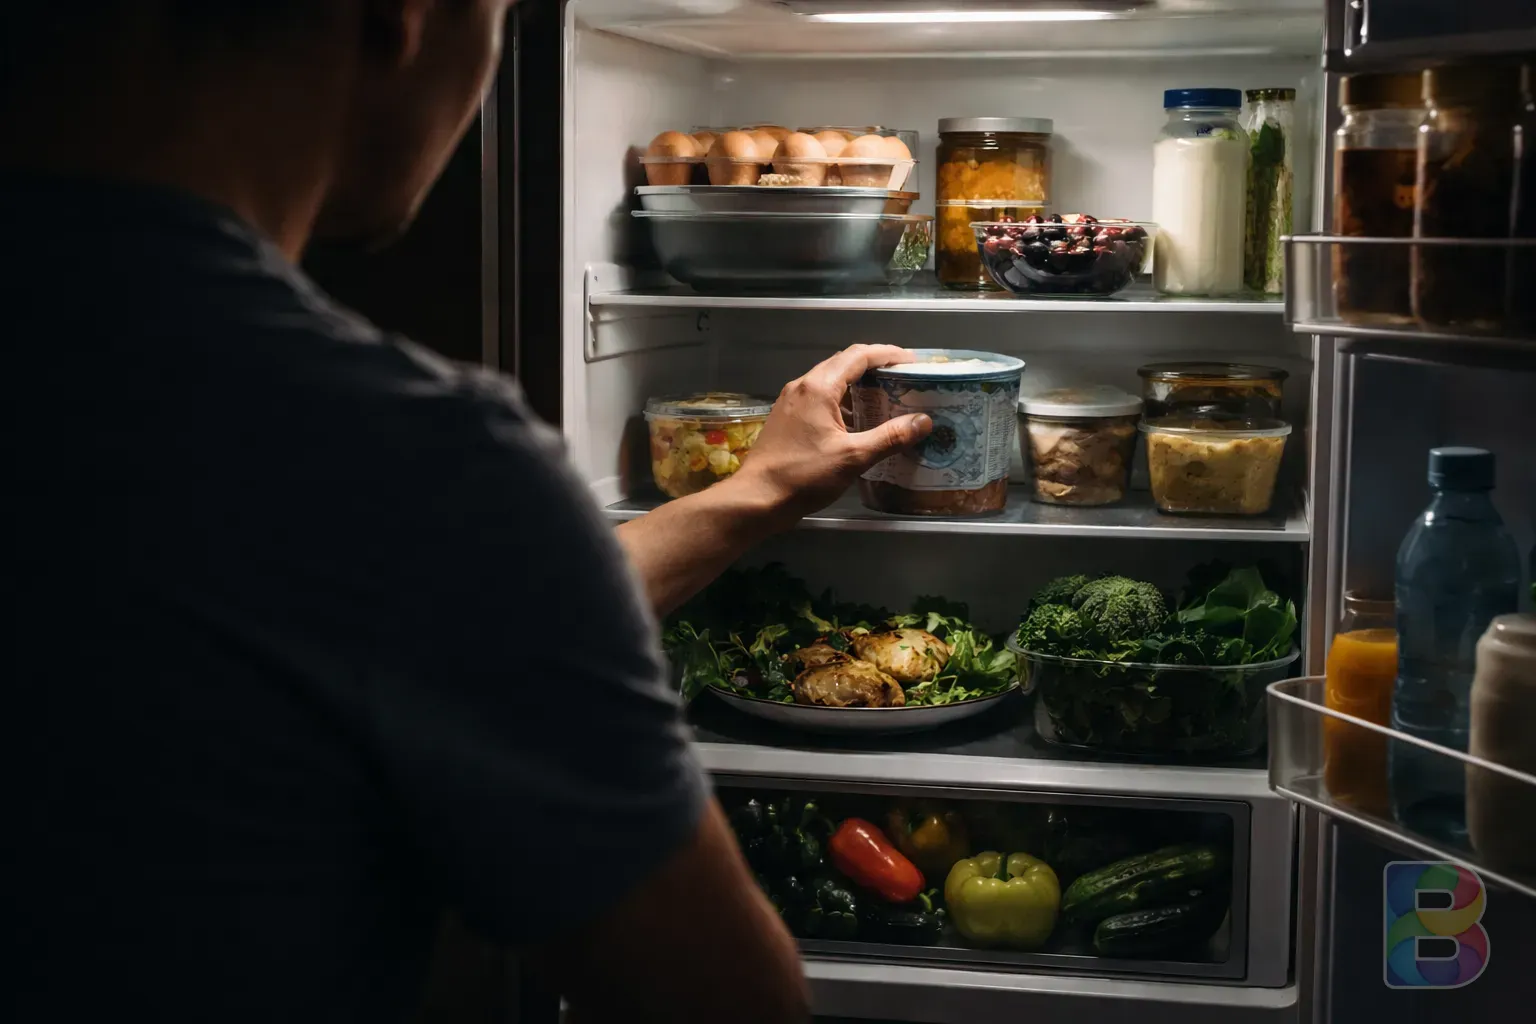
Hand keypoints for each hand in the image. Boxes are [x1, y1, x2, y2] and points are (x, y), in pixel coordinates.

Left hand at [724, 344, 932, 530]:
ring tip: (886, 400)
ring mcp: (792, 402)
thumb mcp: (853, 457)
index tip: (912, 363)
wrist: (757, 498)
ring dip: (859, 387)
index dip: (889, 354)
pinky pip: (820, 399)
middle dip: (876, 368)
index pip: (859, 356)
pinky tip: (858, 423)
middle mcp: (803, 386)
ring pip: (831, 382)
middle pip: (844, 364)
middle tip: (903, 380)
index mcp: (819, 387)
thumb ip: (890, 437)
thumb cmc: (803, 476)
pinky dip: (843, 403)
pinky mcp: (787, 418)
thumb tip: (923, 422)